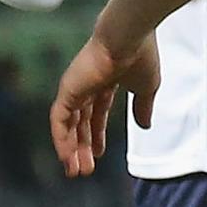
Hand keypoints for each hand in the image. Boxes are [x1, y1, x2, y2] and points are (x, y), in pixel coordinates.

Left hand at [48, 24, 159, 178]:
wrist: (129, 36)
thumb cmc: (141, 55)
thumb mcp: (147, 88)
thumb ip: (143, 107)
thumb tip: (145, 126)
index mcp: (106, 80)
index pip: (97, 112)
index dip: (97, 134)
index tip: (99, 153)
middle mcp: (87, 84)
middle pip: (80, 122)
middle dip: (82, 147)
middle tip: (84, 169)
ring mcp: (75, 87)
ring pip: (68, 124)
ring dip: (71, 149)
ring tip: (76, 170)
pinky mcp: (68, 89)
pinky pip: (59, 120)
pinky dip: (61, 139)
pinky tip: (66, 156)